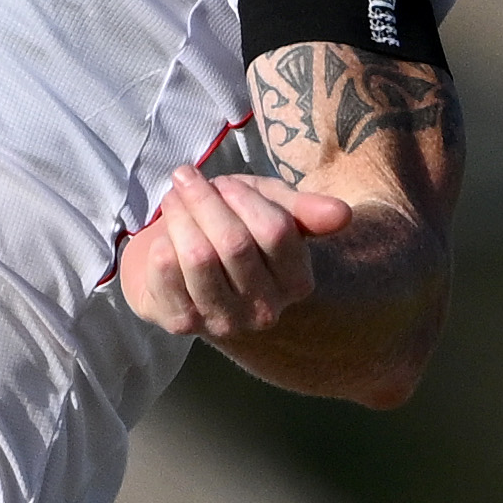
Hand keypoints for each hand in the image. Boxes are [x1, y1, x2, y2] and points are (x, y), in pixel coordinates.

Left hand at [120, 168, 356, 342]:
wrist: (179, 260)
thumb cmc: (231, 227)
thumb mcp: (269, 207)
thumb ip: (303, 210)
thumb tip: (343, 215)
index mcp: (297, 282)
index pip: (276, 231)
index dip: (243, 198)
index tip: (225, 183)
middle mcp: (265, 311)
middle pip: (233, 242)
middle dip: (204, 199)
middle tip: (186, 178)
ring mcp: (222, 322)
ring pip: (198, 256)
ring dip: (179, 216)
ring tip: (174, 199)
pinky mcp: (182, 324)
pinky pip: (165, 272)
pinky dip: (159, 243)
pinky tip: (162, 237)